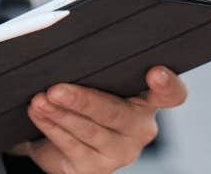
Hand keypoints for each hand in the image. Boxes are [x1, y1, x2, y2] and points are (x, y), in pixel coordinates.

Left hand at [8, 66, 187, 172]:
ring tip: (39, 100)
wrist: (60, 140)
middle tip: (56, 89)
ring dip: (59, 114)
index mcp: (147, 100)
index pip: (171, 94)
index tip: (155, 73)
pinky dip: (52, 127)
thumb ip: (94, 67)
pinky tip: (39, 114)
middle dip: (83, 99)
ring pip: (90, 130)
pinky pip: (73, 146)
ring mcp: (120, 151)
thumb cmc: (83, 100)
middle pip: (117, 114)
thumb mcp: (93, 81)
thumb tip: (67, 49)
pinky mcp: (97, 169)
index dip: (167, 84)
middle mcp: (140, 128)